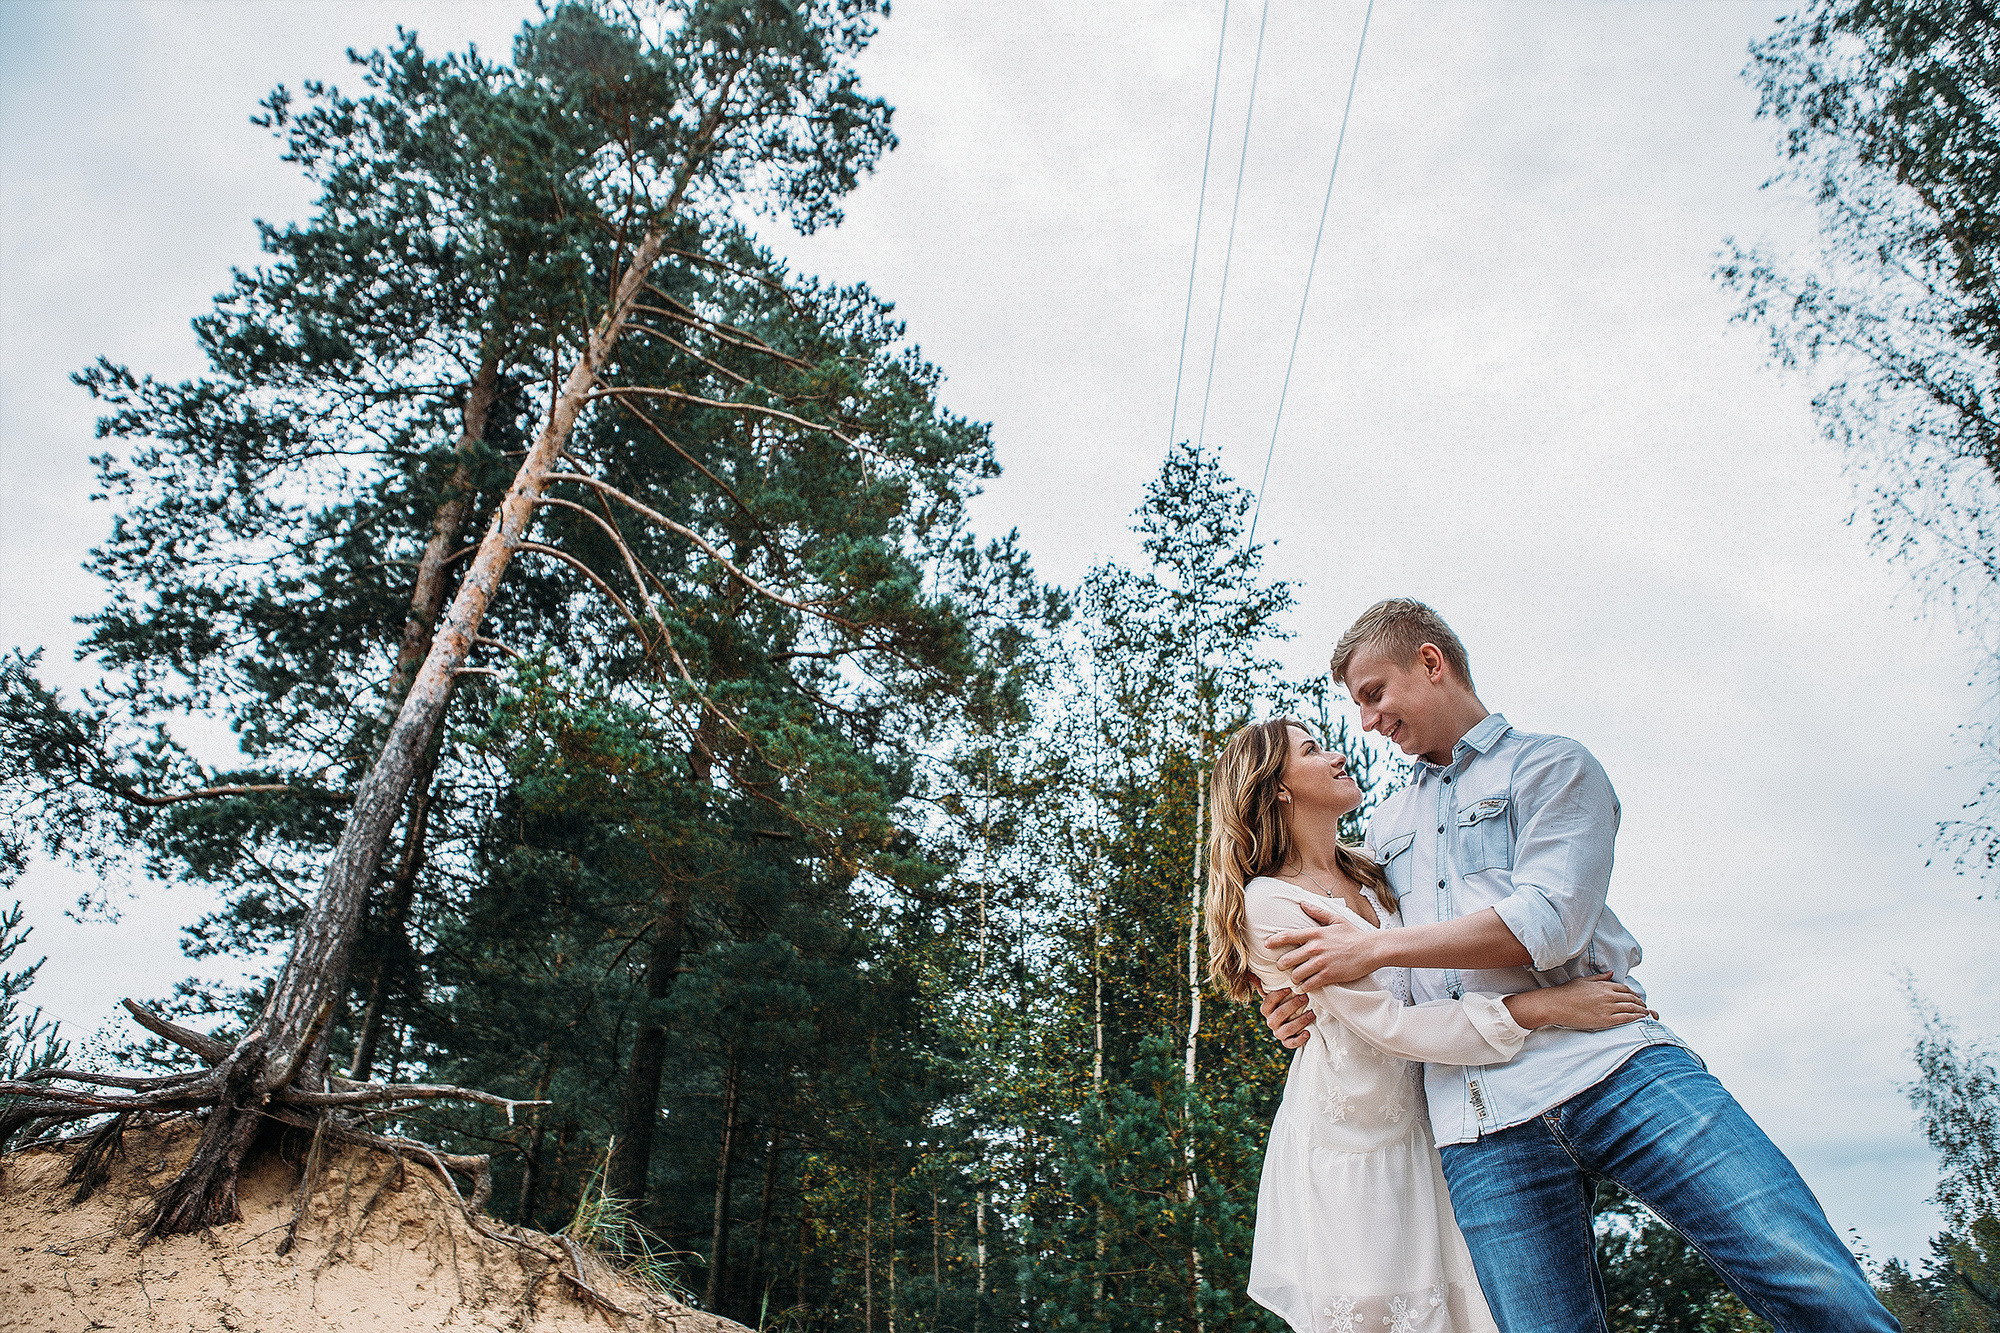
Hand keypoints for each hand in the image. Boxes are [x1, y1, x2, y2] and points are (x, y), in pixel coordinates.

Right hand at [1259, 986, 1314, 1049]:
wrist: (1294, 1020)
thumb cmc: (1286, 1002)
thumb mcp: (1278, 994)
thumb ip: (1266, 984)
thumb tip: (1251, 973)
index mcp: (1266, 1009)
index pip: (1268, 1002)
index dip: (1278, 995)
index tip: (1290, 987)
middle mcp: (1271, 1022)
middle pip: (1279, 1015)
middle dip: (1293, 1005)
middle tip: (1305, 997)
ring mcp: (1279, 1033)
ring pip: (1286, 1030)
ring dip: (1299, 1021)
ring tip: (1312, 1014)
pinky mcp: (1287, 1042)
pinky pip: (1290, 1044)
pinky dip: (1299, 1040)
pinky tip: (1307, 1033)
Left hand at [1267, 897, 1376, 990]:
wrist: (1372, 950)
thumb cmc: (1354, 934)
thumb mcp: (1336, 919)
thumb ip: (1318, 912)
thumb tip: (1302, 903)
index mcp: (1315, 933)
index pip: (1287, 936)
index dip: (1273, 941)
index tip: (1266, 945)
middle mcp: (1315, 948)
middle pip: (1286, 960)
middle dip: (1282, 966)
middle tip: (1284, 967)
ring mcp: (1321, 963)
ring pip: (1295, 975)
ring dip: (1294, 978)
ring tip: (1296, 978)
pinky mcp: (1328, 976)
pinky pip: (1308, 985)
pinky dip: (1304, 987)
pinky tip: (1305, 986)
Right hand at [1509, 973, 1655, 1031]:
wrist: (1555, 1005)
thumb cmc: (1566, 993)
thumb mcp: (1584, 981)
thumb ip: (1600, 978)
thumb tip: (1612, 973)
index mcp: (1603, 986)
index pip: (1625, 989)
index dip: (1633, 994)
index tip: (1637, 998)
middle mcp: (1607, 996)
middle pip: (1631, 998)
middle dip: (1640, 1003)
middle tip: (1645, 1008)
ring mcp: (1607, 1008)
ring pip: (1631, 1008)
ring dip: (1641, 1011)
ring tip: (1646, 1015)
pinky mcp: (1605, 1020)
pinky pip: (1626, 1019)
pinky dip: (1635, 1018)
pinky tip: (1640, 1020)